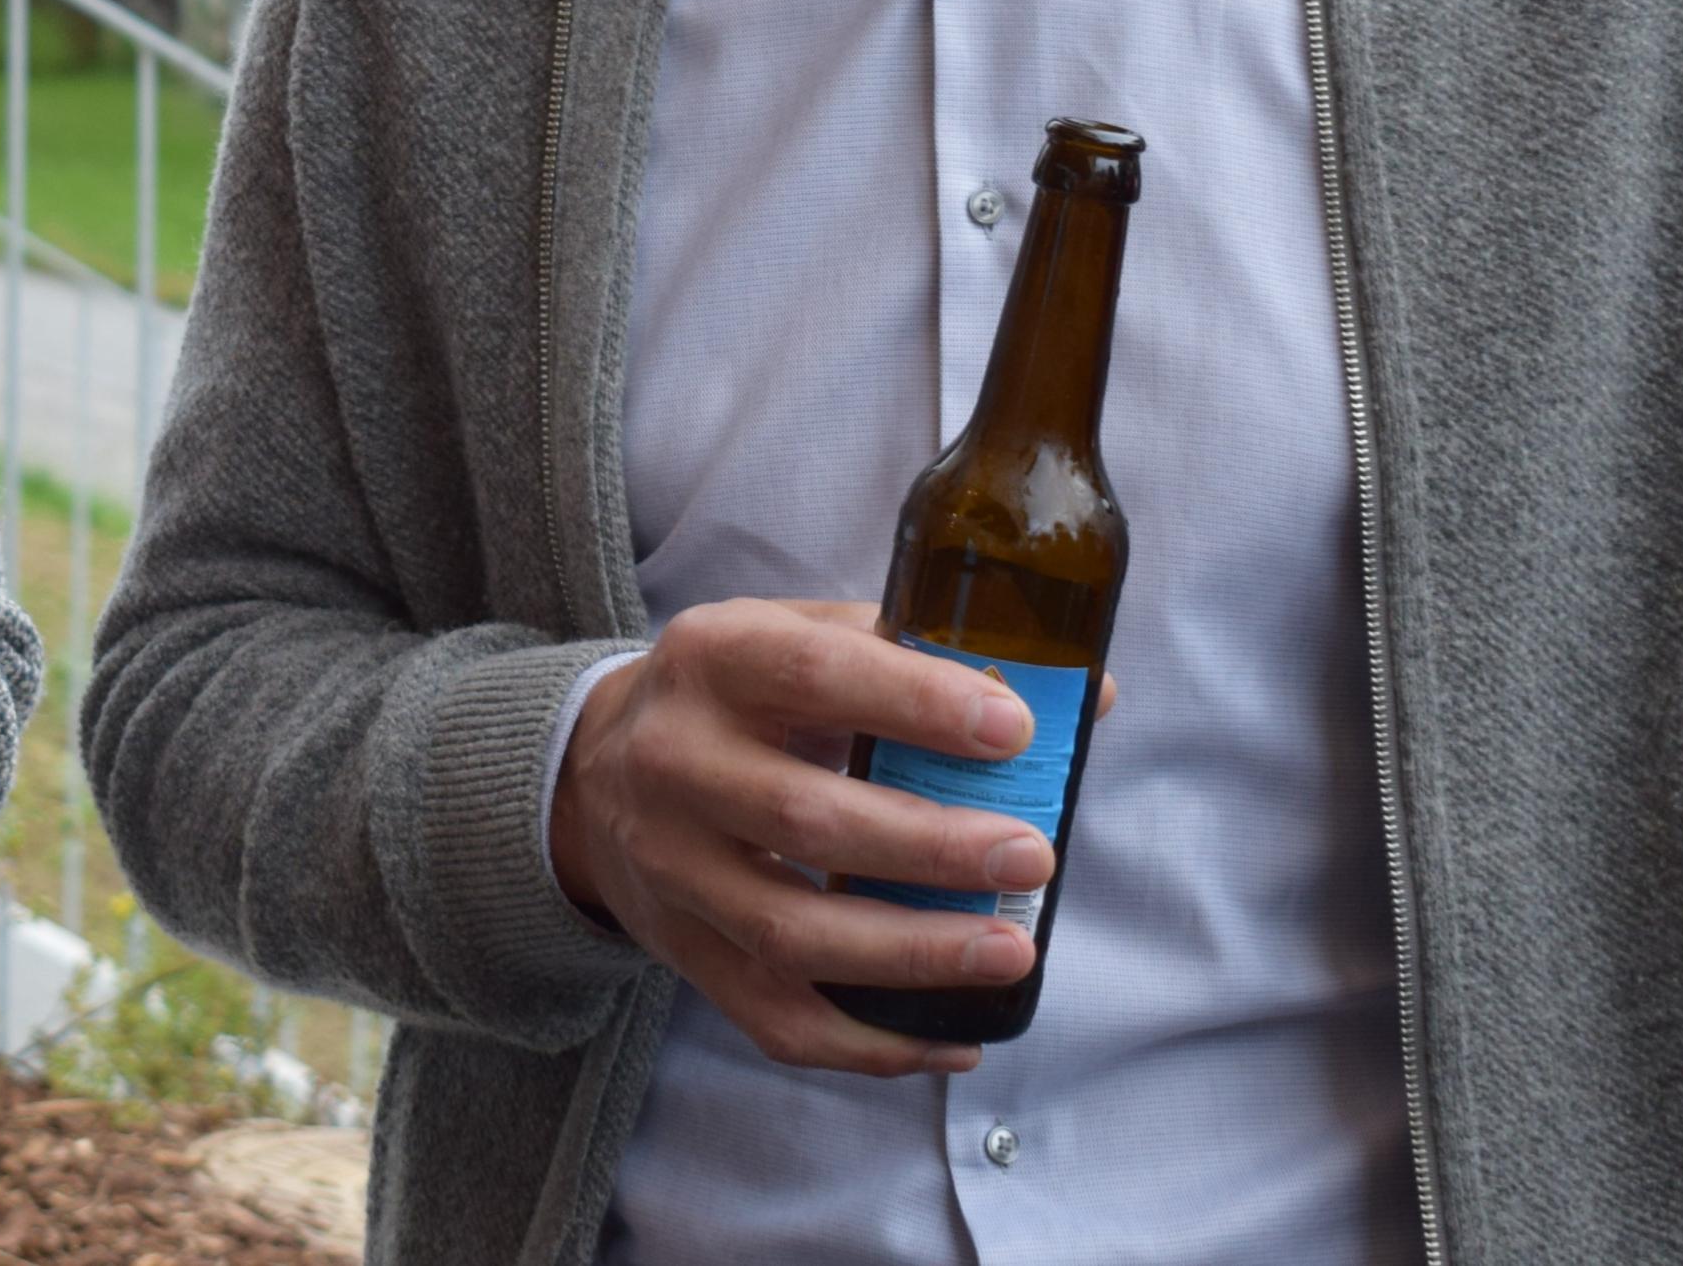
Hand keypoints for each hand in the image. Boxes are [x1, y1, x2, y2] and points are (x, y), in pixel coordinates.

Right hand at [548, 599, 1112, 1077]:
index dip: (915, 704)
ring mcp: (673, 869)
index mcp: (714, 658)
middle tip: (1030, 855)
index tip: (1012, 732)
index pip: (814, 673)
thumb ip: (918, 656)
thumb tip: (1087, 699)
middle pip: (807, 819)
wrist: (595, 771)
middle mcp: (675, 762)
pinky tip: (954, 1038)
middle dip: (932, 847)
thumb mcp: (793, 636)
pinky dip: (872, 1045)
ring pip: (792, 934)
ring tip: (1010, 948)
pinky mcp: (685, 953)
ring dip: (912, 952)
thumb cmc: (736, 698)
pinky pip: (778, 1020)